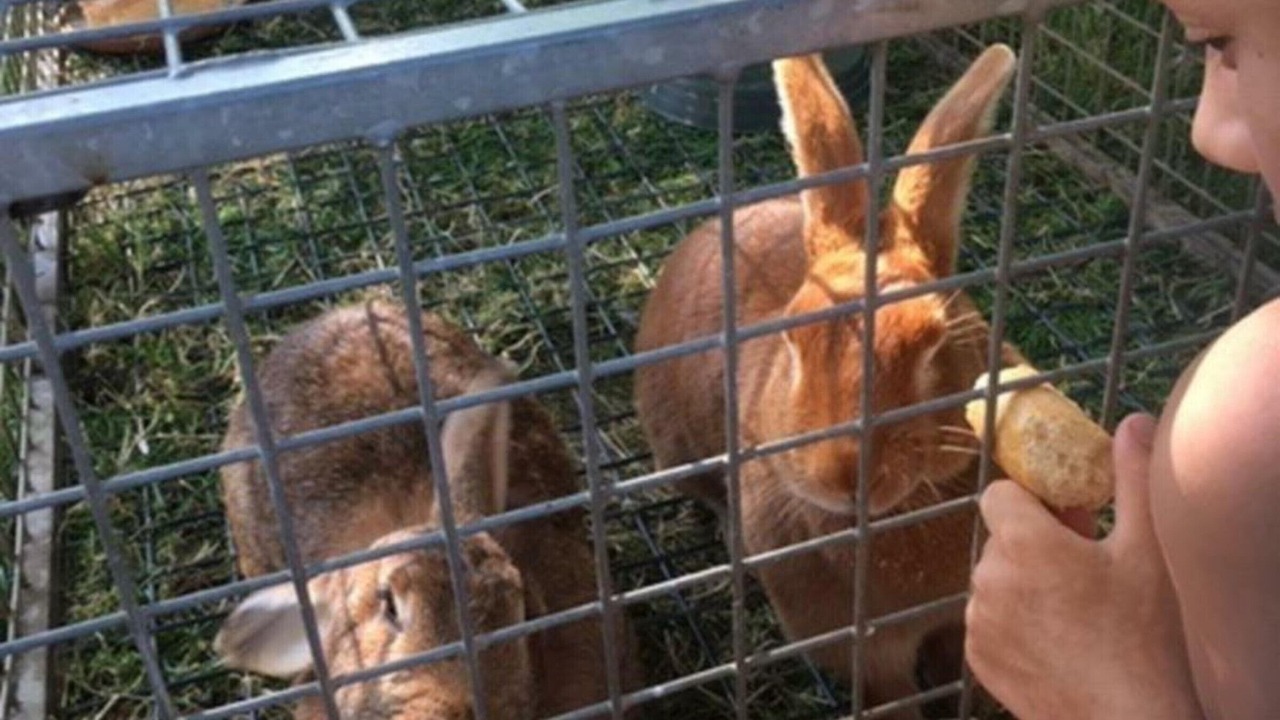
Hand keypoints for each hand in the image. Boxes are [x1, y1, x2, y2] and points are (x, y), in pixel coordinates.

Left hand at [965, 414, 1202, 719]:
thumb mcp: (1147, 551)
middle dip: (1034, 544)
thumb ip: (1132, 480)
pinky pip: (988, 621)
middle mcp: (987, 579)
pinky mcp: (977, 658)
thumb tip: (1132, 422)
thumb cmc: (1142, 638)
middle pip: (1001, 539)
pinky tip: (1057, 640)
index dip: (1033, 502)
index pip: (999, 494)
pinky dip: (1014, 623)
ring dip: (1023, 585)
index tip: (1069, 521)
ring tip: (1075, 610)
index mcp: (1022, 543)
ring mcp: (977, 622)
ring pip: (994, 582)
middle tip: (1084, 566)